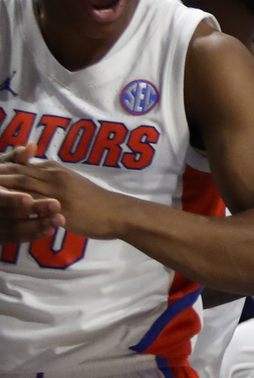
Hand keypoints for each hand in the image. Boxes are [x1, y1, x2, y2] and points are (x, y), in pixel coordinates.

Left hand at [0, 153, 119, 239]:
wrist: (117, 213)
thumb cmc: (96, 201)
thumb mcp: (71, 183)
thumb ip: (51, 180)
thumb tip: (33, 179)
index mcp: (53, 169)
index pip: (18, 164)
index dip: (0, 168)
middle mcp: (52, 176)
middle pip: (14, 171)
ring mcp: (55, 192)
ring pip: (20, 185)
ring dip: (2, 188)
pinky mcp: (60, 209)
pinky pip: (33, 205)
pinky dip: (17, 204)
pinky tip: (6, 210)